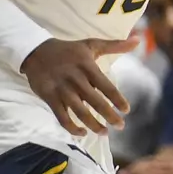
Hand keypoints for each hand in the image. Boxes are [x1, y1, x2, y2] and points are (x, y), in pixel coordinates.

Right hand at [21, 35, 136, 135]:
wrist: (35, 50)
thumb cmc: (69, 50)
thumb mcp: (91, 44)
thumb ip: (115, 45)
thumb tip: (138, 40)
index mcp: (87, 67)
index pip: (106, 86)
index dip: (117, 99)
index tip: (126, 110)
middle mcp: (75, 79)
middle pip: (95, 101)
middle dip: (109, 116)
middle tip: (121, 126)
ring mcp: (61, 89)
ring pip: (79, 111)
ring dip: (93, 124)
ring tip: (104, 133)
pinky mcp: (49, 96)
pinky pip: (61, 116)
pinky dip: (71, 127)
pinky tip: (82, 132)